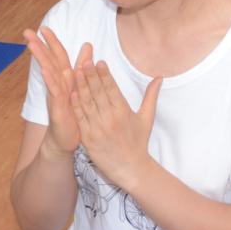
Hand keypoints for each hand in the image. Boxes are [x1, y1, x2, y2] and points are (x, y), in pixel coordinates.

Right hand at [22, 27, 81, 154]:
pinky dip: (50, 79)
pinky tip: (44, 69)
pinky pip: (54, 91)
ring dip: (41, 58)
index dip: (52, 41)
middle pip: (49, 61)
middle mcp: (58, 84)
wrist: (66, 138)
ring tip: (32, 44)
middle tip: (26, 32)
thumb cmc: (73, 111)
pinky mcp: (58, 107)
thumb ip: (82, 65)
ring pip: (48, 73)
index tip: (43, 27)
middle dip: (39, 45)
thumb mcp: (80, 85)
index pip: (57, 55)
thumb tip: (88, 44)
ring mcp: (56, 95)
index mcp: (65, 77)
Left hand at [73, 52, 160, 189]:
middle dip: (90, 76)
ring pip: (87, 104)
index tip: (99, 62)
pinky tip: (71, 94)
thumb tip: (159, 77)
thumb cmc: (139, 142)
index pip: (112, 89)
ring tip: (75, 72)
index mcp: (123, 112)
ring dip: (80, 87)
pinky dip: (76, 106)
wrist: (131, 169)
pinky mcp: (88, 139)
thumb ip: (151, 95)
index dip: (104, 75)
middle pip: (98, 93)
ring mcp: (98, 129)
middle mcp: (110, 119)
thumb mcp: (147, 118)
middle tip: (84, 60)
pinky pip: (81, 119)